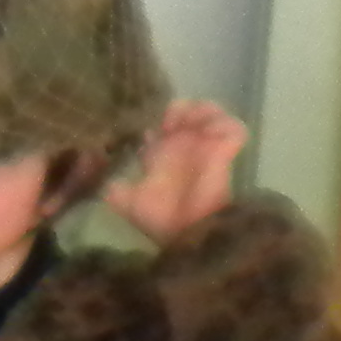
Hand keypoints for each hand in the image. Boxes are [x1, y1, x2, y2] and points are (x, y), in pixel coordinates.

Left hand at [102, 98, 246, 247]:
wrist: (188, 231)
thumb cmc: (161, 220)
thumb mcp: (130, 205)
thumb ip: (117, 193)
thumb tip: (106, 186)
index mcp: (164, 156)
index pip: (161, 127)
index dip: (154, 121)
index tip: (146, 130)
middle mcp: (186, 147)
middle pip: (186, 112)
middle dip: (177, 109)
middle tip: (168, 122)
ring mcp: (207, 147)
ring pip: (210, 112)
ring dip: (198, 110)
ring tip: (186, 122)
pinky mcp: (226, 151)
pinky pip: (234, 127)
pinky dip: (222, 123)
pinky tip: (205, 131)